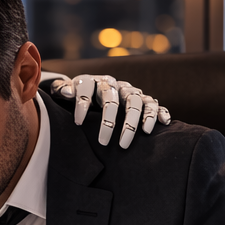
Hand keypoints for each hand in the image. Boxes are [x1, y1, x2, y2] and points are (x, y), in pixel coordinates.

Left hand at [48, 74, 170, 147]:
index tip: (78, 123)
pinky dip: (160, 112)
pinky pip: (155, 104)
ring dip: (133, 122)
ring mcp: (130, 91)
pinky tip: (162, 124)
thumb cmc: (74, 94)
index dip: (83, 105)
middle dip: (109, 122)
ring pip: (136, 102)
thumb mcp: (63, 90)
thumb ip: (61, 89)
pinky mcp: (143, 98)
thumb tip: (67, 92)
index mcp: (93, 81)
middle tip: (104, 142)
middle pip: (114, 100)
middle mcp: (114, 84)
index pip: (88, 89)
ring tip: (126, 143)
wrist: (91, 89)